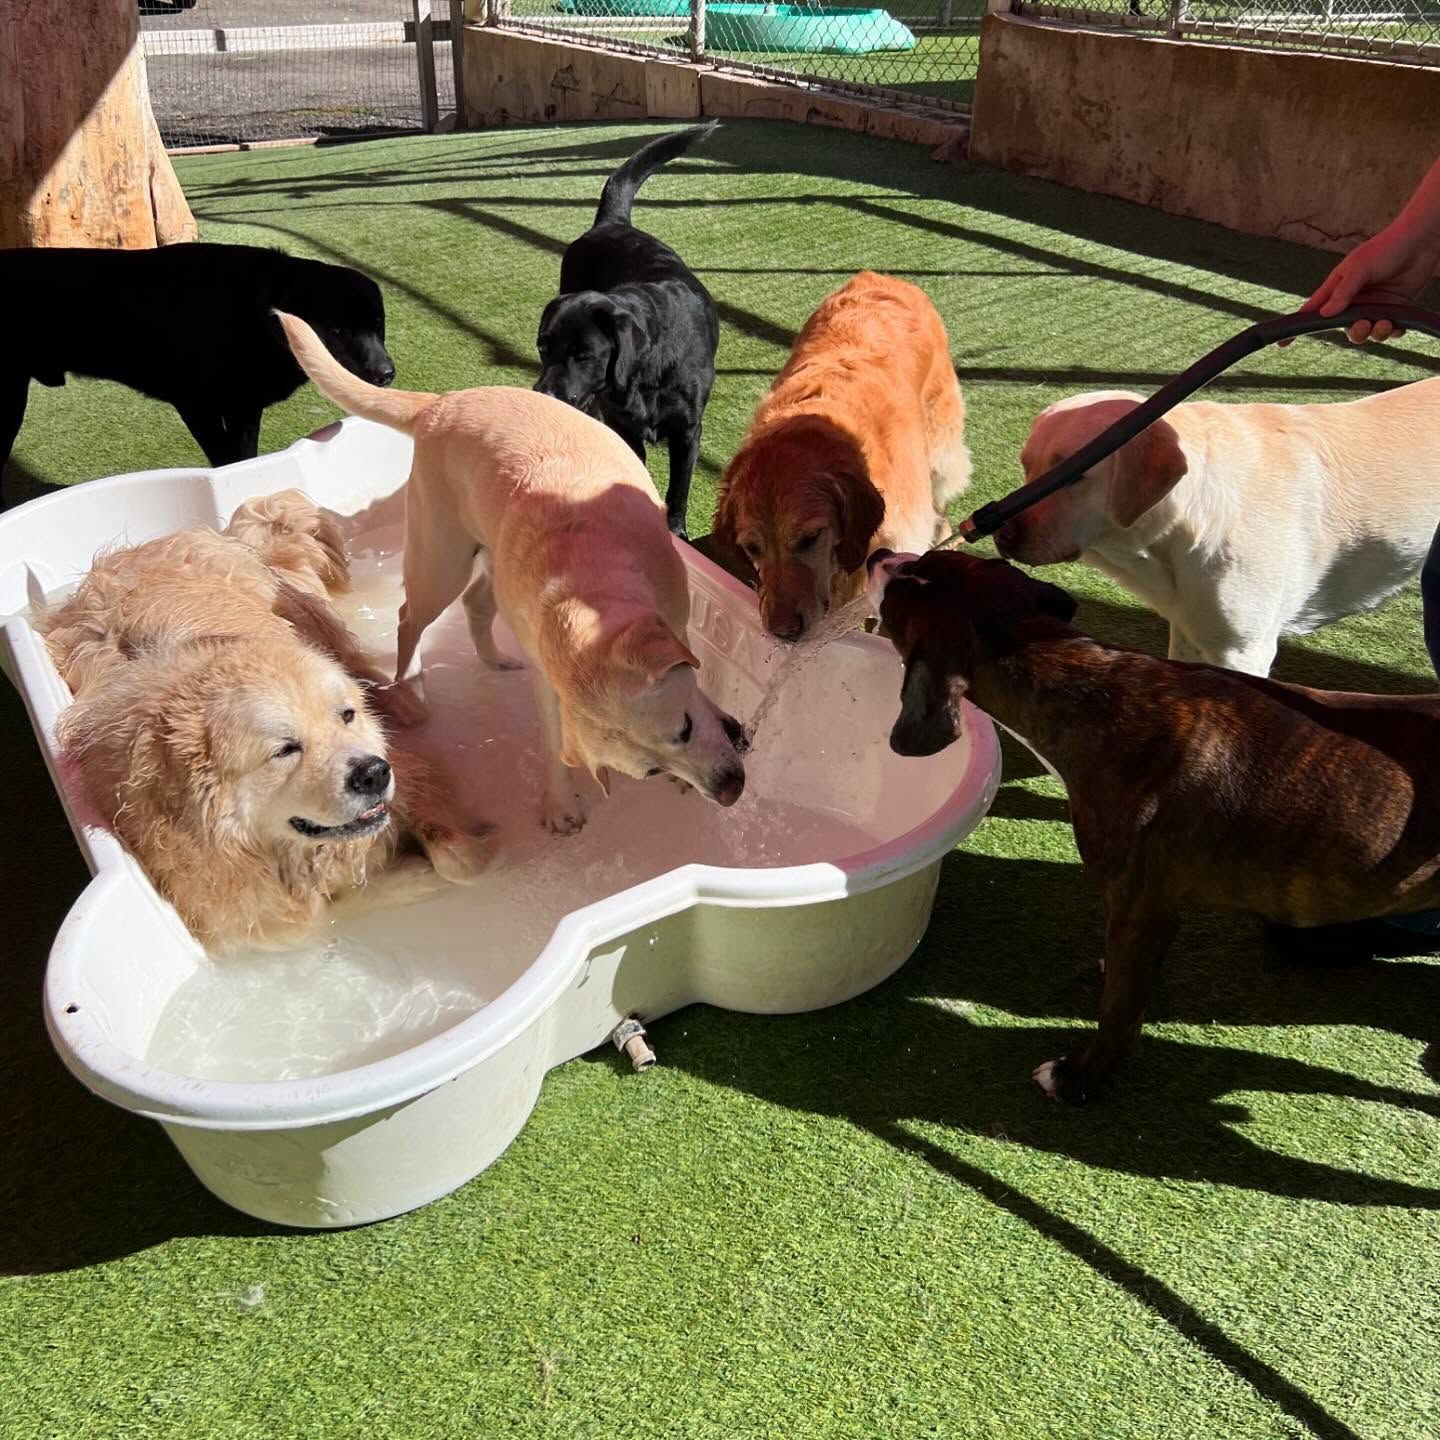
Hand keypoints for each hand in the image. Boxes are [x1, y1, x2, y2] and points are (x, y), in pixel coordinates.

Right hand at [1293, 220, 1439, 343]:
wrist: (1420, 242)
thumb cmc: (1385, 249)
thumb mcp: (1359, 268)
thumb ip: (1343, 292)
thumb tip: (1325, 316)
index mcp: (1338, 289)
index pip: (1313, 311)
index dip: (1298, 327)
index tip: (1282, 342)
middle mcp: (1353, 301)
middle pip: (1343, 329)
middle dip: (1353, 332)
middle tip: (1362, 325)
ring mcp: (1374, 306)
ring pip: (1366, 332)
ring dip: (1374, 333)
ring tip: (1384, 322)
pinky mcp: (1394, 310)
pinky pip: (1388, 331)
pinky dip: (1391, 331)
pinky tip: (1395, 322)